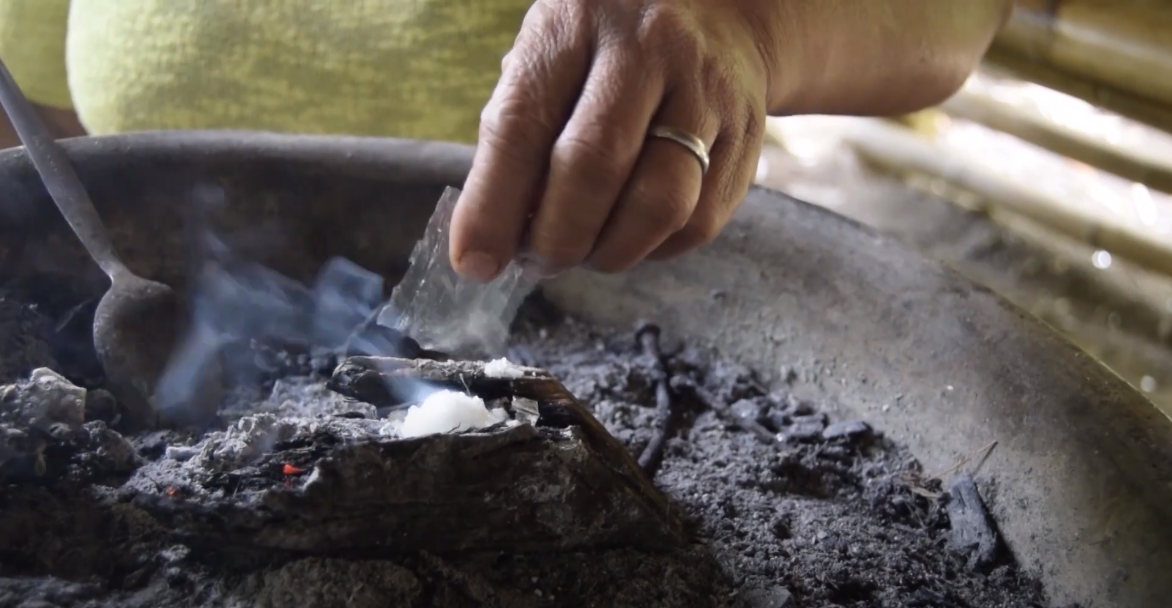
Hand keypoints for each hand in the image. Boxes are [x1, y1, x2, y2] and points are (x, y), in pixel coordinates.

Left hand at [448, 0, 768, 280]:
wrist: (721, 12)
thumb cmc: (606, 50)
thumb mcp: (552, 57)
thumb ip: (518, 135)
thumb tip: (490, 241)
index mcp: (575, 22)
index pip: (522, 125)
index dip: (493, 206)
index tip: (475, 262)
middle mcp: (647, 47)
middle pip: (594, 167)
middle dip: (556, 238)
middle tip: (538, 262)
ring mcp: (706, 90)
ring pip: (659, 204)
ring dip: (610, 252)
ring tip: (585, 254)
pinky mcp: (747, 134)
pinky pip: (700, 220)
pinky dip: (656, 250)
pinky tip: (633, 237)